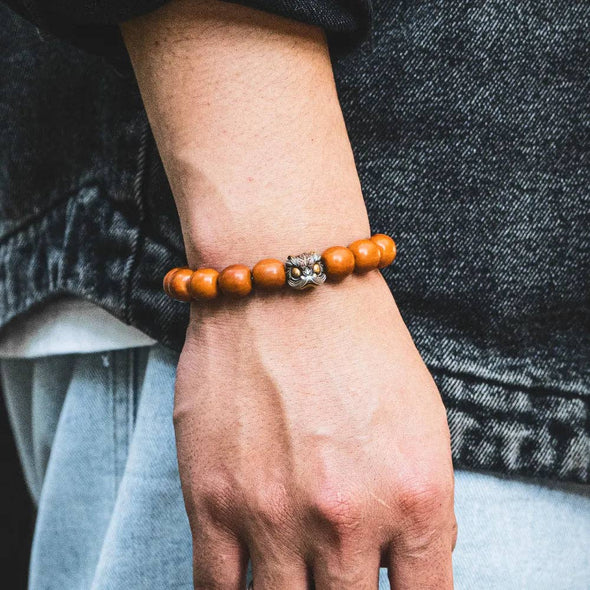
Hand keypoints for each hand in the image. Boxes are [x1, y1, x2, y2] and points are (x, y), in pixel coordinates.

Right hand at [174, 270, 456, 588]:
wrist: (283, 288)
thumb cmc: (356, 343)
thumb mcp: (424, 422)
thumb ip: (426, 506)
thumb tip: (413, 561)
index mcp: (415, 499)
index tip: (391, 588)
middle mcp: (348, 520)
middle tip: (335, 572)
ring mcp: (275, 517)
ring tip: (295, 572)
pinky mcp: (212, 502)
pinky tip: (247, 577)